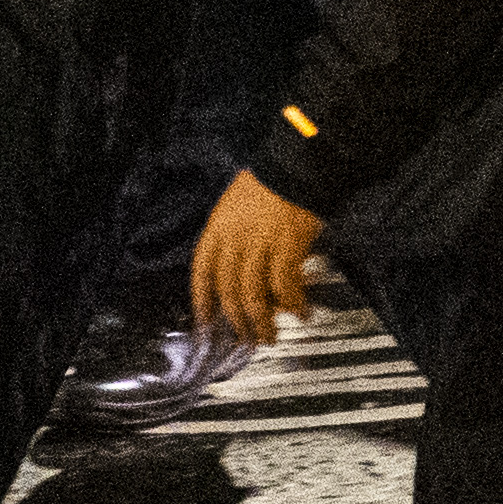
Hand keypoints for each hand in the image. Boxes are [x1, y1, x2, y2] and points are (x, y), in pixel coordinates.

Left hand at [190, 169, 327, 347]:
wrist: (295, 164)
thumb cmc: (271, 181)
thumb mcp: (239, 205)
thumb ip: (236, 237)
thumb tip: (246, 274)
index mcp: (218, 227)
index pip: (202, 271)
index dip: (202, 300)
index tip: (204, 322)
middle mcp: (235, 238)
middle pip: (228, 290)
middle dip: (236, 321)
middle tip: (245, 339)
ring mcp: (260, 244)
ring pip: (253, 296)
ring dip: (262, 322)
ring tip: (270, 336)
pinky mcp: (286, 247)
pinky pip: (285, 286)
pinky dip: (292, 304)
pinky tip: (300, 312)